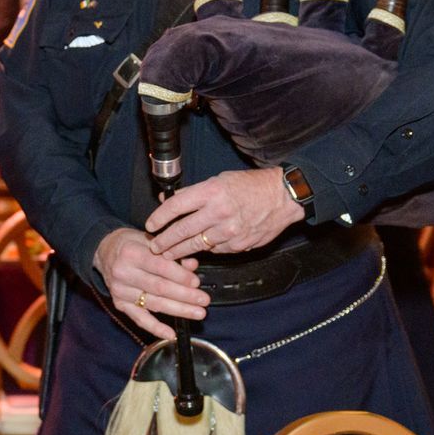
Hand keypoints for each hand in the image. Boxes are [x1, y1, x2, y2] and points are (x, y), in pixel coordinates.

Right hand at [93, 227, 206, 340]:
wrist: (104, 251)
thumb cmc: (131, 244)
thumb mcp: (149, 240)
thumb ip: (171, 253)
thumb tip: (192, 266)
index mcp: (131, 253)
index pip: (160, 267)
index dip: (180, 276)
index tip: (196, 282)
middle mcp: (123, 273)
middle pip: (159, 287)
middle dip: (184, 296)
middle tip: (203, 300)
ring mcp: (120, 291)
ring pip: (154, 304)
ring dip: (178, 310)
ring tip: (197, 313)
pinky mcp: (120, 304)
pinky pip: (140, 319)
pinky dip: (156, 328)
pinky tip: (171, 334)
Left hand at [145, 167, 303, 260]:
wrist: (282, 197)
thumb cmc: (250, 186)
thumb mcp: (219, 180)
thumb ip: (193, 193)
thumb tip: (168, 201)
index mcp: (211, 191)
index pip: (177, 206)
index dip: (160, 217)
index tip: (151, 225)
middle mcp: (219, 211)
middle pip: (183, 230)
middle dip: (165, 241)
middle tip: (155, 246)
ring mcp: (230, 230)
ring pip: (197, 245)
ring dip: (180, 251)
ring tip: (169, 254)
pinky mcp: (239, 244)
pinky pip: (216, 250)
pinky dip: (206, 250)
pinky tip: (198, 251)